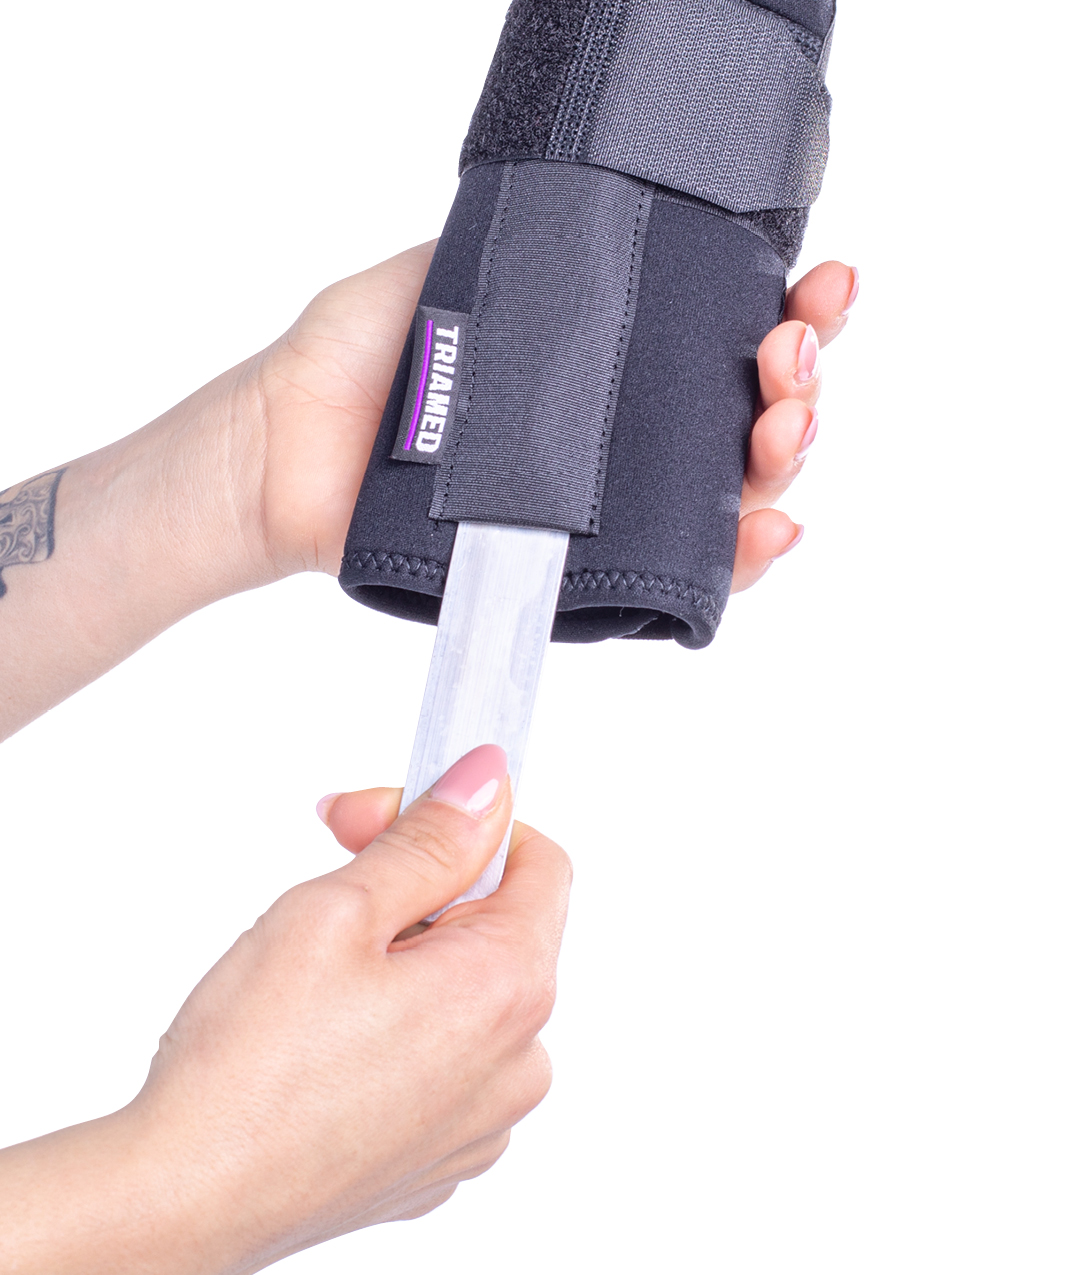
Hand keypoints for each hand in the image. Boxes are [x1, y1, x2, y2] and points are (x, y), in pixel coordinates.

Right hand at [0, 747, 570, 1273]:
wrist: (187, 1199)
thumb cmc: (251, 1067)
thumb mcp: (339, 910)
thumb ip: (429, 840)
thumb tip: (486, 783)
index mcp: (507, 989)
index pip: (538, 860)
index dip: (461, 822)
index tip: (391, 817)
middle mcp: (517, 1060)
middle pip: (499, 925)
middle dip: (422, 885)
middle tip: (335, 878)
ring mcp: (483, 1118)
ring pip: (468, 992)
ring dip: (409, 958)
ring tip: (322, 974)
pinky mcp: (441, 1153)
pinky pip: (447, 1058)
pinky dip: (402, 1026)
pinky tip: (329, 1035)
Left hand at [250, 248, 858, 583]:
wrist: (286, 449)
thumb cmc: (355, 361)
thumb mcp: (448, 266)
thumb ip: (533, 246)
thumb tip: (615, 210)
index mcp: (604, 356)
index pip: (721, 332)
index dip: (788, 311)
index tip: (817, 284)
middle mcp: (619, 431)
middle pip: (748, 413)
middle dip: (798, 381)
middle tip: (788, 357)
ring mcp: (605, 503)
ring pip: (732, 492)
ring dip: (784, 458)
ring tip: (782, 426)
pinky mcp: (580, 569)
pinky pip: (681, 573)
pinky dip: (741, 558)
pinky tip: (773, 527)